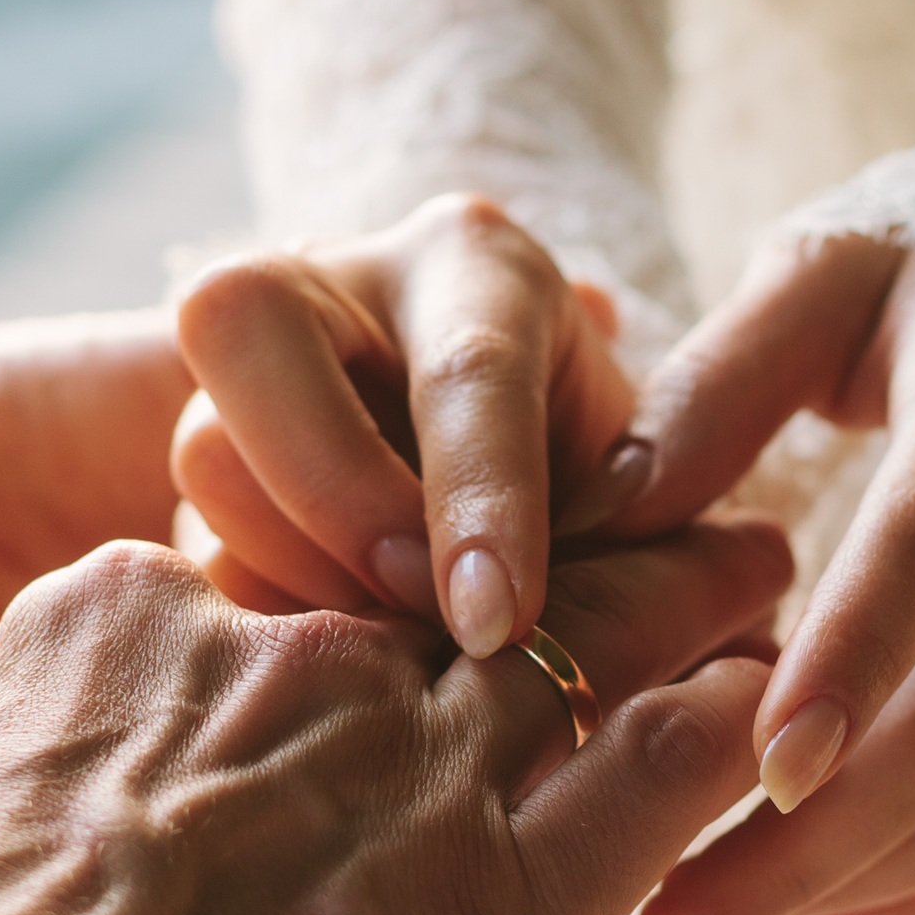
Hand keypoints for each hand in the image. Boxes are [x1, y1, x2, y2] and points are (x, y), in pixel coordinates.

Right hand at [0, 524, 790, 914]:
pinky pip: (672, 765)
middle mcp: (284, 664)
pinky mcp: (513, 900)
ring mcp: (407, 760)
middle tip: (642, 562)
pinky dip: (734, 740)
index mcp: (122, 637)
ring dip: (689, 611)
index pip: (281, 591)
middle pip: (463, 578)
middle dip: (558, 568)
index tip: (374, 675)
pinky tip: (781, 729)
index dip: (342, 626)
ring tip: (761, 585)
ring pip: (600, 637)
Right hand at [169, 194, 633, 651]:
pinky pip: (183, 539)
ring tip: (390, 637)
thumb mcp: (640, 476)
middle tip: (417, 612)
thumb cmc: (589, 490)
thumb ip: (662, 501)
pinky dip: (256, 612)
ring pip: (202, 446)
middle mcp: (335, 277)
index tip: (500, 620)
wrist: (495, 498)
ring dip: (293, 566)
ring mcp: (240, 362)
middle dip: (338, 496)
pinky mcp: (190, 452)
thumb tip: (732, 567)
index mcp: (474, 267)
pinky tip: (330, 647)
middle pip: (251, 330)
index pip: (464, 366)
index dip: (481, 498)